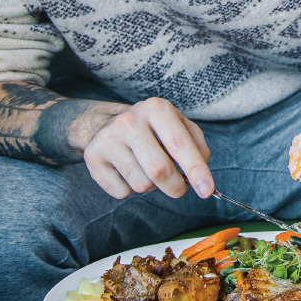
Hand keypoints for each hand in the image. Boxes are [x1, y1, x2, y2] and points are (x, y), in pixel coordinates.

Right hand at [82, 97, 212, 200]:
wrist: (108, 123)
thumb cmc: (153, 128)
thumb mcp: (178, 124)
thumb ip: (196, 145)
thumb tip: (202, 171)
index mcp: (157, 109)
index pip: (180, 144)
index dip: (196, 170)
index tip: (207, 191)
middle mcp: (130, 121)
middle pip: (159, 169)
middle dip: (175, 187)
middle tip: (180, 189)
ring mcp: (108, 138)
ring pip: (141, 184)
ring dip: (152, 186)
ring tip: (147, 169)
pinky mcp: (93, 157)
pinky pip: (121, 191)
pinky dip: (130, 190)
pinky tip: (128, 171)